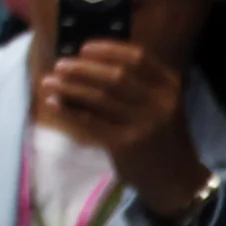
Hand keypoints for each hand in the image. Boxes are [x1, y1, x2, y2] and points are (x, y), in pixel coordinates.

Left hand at [40, 39, 211, 213]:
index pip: (138, 58)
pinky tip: (53, 103)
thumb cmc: (161, 134)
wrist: (176, 177)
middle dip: (82, 68)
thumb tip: (86, 61)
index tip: (83, 48)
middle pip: (115, 76)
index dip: (108, 49)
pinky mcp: (126, 144)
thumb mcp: (161, 104)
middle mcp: (160, 102)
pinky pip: (90, 122)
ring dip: (69, 87)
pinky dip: (68, 110)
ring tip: (48, 81)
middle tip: (59, 65)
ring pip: (99, 97)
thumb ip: (137, 83)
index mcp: (169, 86)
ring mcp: (144, 124)